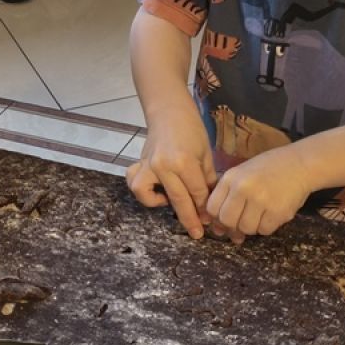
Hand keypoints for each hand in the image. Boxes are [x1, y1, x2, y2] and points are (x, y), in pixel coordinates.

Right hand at [126, 110, 216, 239]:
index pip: (197, 193)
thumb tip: (209, 205)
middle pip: (179, 199)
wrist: (169, 111)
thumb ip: (207, 180)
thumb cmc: (192, 130)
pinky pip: (135, 183)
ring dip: (157, 203)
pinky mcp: (139, 164)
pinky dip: (143, 191)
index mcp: (184, 162)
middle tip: (197, 232)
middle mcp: (163, 166)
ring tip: (168, 202)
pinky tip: (155, 190)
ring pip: (147, 195)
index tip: (209, 221)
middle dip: (190, 218)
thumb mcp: (206, 155)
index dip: (204, 209)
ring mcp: (148, 166)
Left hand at [206, 144, 312, 241]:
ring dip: (251, 227)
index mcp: (231, 178)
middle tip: (243, 221)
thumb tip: (218, 229)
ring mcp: (261, 200)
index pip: (212, 208)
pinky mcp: (278, 211)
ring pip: (246, 228)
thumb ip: (227, 196)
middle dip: (233, 225)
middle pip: (227, 220)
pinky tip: (271, 214)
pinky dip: (266, 227)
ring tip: (259, 215)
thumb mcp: (242, 174)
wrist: (300, 164)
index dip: (216, 217)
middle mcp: (243, 188)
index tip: (225, 218)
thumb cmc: (268, 169)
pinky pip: (264, 230)